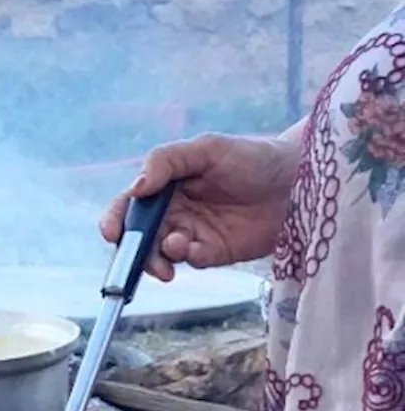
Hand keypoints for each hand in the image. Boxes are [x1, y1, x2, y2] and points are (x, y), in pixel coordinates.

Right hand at [100, 132, 301, 281]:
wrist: (298, 182)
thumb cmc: (252, 157)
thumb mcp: (207, 149)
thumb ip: (167, 161)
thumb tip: (136, 187)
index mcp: (165, 185)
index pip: (129, 206)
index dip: (115, 220)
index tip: (112, 233)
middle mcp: (173, 211)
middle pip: (139, 236)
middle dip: (135, 249)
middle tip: (142, 257)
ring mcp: (192, 234)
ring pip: (160, 253)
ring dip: (158, 257)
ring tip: (176, 248)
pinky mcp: (213, 253)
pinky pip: (190, 261)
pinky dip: (187, 258)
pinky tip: (196, 250)